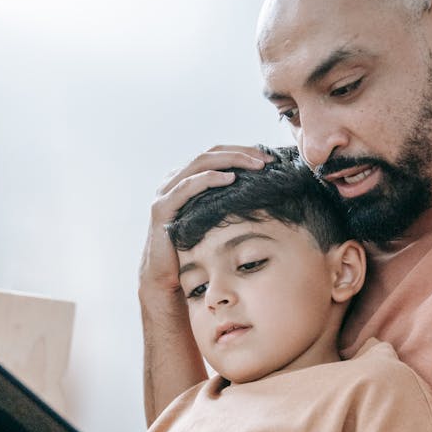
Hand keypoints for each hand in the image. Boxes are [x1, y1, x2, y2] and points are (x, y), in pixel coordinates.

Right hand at [138, 145, 272, 296]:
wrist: (165, 279)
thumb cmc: (192, 252)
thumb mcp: (213, 221)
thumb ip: (225, 203)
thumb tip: (259, 194)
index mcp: (184, 180)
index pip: (215, 154)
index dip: (242, 151)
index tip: (269, 159)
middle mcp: (172, 180)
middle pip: (210, 153)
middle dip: (241, 152)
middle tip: (267, 159)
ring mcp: (165, 192)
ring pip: (200, 163)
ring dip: (231, 160)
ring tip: (256, 166)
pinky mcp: (162, 208)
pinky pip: (187, 186)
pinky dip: (209, 178)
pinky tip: (230, 178)